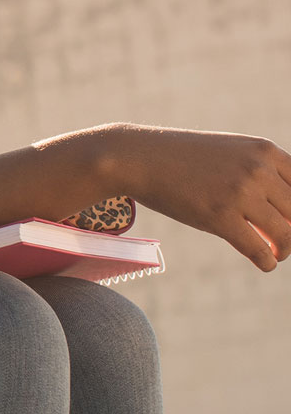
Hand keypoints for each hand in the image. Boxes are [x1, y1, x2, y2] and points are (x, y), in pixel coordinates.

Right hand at [102, 125, 290, 271]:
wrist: (138, 156)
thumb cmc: (185, 158)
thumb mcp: (231, 153)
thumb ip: (263, 174)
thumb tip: (289, 218)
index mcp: (265, 150)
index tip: (288, 220)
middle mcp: (257, 169)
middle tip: (282, 241)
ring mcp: (239, 192)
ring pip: (285, 234)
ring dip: (284, 249)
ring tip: (274, 252)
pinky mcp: (220, 216)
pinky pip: (259, 250)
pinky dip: (267, 262)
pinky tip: (264, 262)